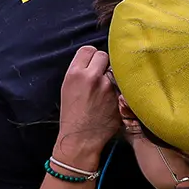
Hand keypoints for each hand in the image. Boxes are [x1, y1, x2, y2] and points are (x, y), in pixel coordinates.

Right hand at [55, 45, 120, 167]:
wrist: (81, 137)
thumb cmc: (72, 114)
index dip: (91, 57)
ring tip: (105, 90)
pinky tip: (111, 100)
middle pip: (103, 56)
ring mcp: (108, 87)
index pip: (88, 50)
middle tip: (100, 75)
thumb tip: (94, 62)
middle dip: (102, 64)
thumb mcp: (67, 88)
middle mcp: (92, 77)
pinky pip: (122, 86)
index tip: (92, 64)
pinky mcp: (119, 97)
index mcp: (75, 73)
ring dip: (112, 77)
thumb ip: (80, 72)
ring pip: (115, 71)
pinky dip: (119, 90)